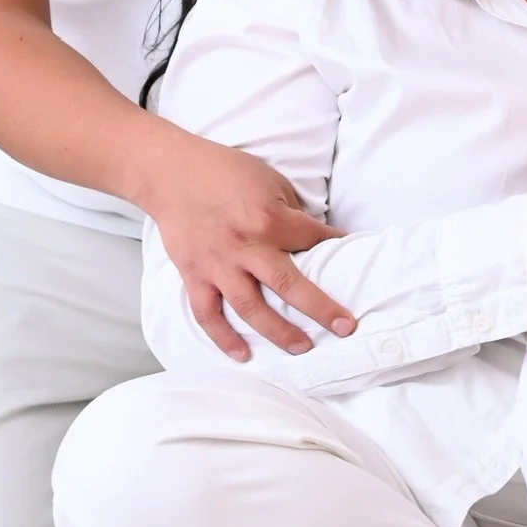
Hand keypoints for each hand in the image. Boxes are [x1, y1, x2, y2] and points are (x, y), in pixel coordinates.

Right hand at [146, 130, 355, 361]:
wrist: (171, 173)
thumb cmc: (224, 171)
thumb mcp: (269, 180)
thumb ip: (289, 212)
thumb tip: (311, 237)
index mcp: (268, 220)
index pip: (314, 238)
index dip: (338, 246)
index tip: (355, 257)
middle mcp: (245, 247)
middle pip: (288, 286)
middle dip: (320, 309)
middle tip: (344, 328)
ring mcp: (218, 265)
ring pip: (250, 308)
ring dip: (277, 332)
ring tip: (302, 349)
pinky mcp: (194, 275)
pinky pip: (208, 313)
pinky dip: (223, 337)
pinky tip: (243, 355)